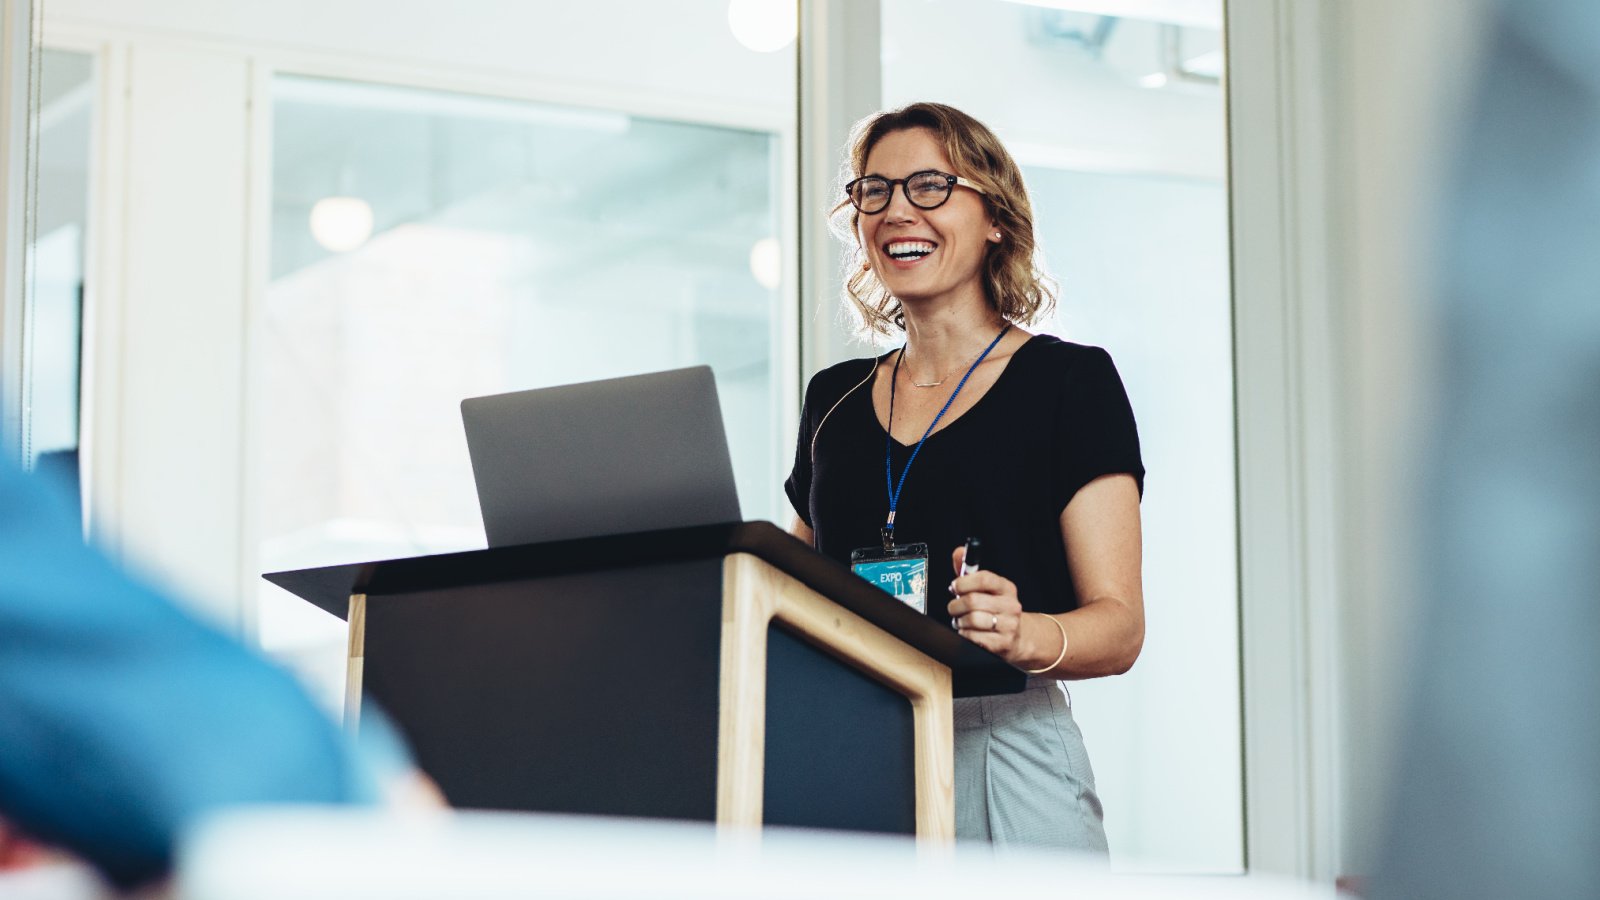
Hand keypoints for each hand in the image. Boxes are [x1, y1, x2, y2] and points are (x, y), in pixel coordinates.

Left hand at [946, 544, 1026, 663]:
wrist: (1017, 637)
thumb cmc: (995, 610)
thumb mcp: (986, 590)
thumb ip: (969, 572)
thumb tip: (958, 552)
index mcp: (1006, 588)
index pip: (984, 579)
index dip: (964, 582)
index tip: (954, 586)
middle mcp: (1011, 606)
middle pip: (973, 601)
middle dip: (956, 605)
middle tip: (954, 607)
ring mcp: (1009, 625)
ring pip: (971, 619)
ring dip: (959, 621)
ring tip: (961, 620)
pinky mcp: (1002, 643)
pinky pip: (972, 637)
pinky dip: (964, 634)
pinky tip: (967, 631)